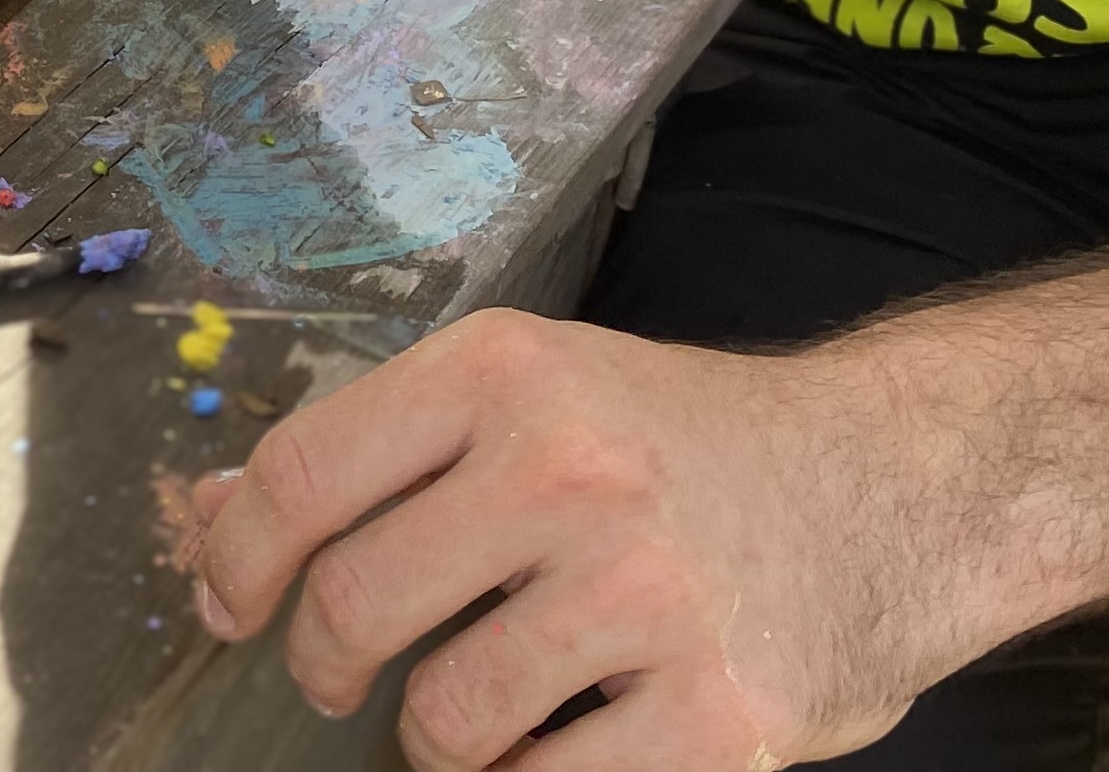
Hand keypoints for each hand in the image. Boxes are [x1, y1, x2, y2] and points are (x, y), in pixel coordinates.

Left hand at [185, 310, 946, 769]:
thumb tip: (212, 515)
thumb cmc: (683, 444)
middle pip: (353, 604)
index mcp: (502, 373)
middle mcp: (567, 468)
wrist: (897, 485)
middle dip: (321, 665)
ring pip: (444, 717)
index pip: (304, 472)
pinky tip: (551, 747)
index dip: (236, 557)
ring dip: (434, 740)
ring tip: (470, 714)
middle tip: (340, 680)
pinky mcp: (720, 710)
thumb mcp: (528, 396)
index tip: (226, 607)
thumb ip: (377, 451)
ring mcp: (647, 591)